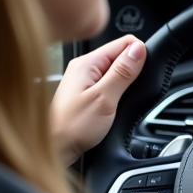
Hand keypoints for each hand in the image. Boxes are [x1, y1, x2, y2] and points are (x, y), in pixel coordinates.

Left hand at [49, 35, 146, 165]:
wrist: (52, 150)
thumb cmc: (70, 128)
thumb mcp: (104, 99)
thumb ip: (123, 73)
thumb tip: (139, 49)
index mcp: (87, 63)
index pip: (124, 42)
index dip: (139, 55)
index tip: (140, 75)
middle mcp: (84, 68)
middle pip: (121, 56)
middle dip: (133, 71)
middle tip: (128, 93)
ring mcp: (85, 81)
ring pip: (117, 72)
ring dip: (126, 84)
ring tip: (120, 102)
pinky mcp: (87, 94)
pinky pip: (110, 84)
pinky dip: (118, 93)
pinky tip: (114, 107)